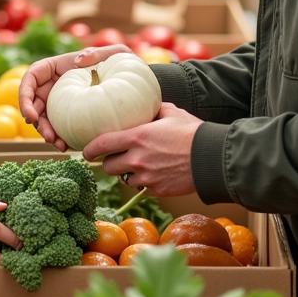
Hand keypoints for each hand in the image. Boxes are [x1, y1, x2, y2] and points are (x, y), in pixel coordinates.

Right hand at [18, 44, 130, 150]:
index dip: (24, 97)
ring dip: (47, 133)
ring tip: (59, 145)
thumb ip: (96, 53)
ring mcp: (59, 101)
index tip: (31, 115)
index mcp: (54, 67)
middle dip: (35, 121)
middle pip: (33, 103)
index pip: (30, 79)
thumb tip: (78, 60)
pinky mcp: (68, 116)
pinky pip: (58, 127)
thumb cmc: (120, 63)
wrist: (134, 83)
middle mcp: (52, 85)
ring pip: (43, 118)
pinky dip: (59, 137)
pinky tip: (67, 146)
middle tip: (48, 136)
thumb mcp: (113, 53)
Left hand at [82, 103, 199, 196]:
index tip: (86, 152)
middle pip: (109, 167)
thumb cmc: (192, 132)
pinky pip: (143, 187)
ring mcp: (146, 177)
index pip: (102, 144)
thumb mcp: (171, 112)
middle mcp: (137, 159)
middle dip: (109, 162)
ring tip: (138, 165)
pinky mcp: (156, 190)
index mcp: (137, 137)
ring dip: (127, 173)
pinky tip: (156, 173)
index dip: (90, 149)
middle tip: (114, 158)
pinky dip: (145, 182)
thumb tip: (147, 106)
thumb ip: (154, 110)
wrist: (211, 158)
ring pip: (124, 179)